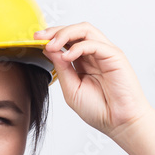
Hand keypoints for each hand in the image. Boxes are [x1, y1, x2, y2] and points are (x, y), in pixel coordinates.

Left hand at [36, 22, 152, 136]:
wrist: (119, 124)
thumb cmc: (98, 110)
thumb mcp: (71, 89)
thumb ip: (61, 69)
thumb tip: (49, 49)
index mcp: (83, 61)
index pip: (67, 40)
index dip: (51, 37)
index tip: (35, 40)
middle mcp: (95, 54)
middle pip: (75, 30)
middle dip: (55, 31)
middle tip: (39, 38)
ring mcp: (105, 53)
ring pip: (85, 31)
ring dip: (65, 34)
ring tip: (51, 45)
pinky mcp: (115, 56)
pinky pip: (95, 44)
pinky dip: (79, 47)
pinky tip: (67, 56)